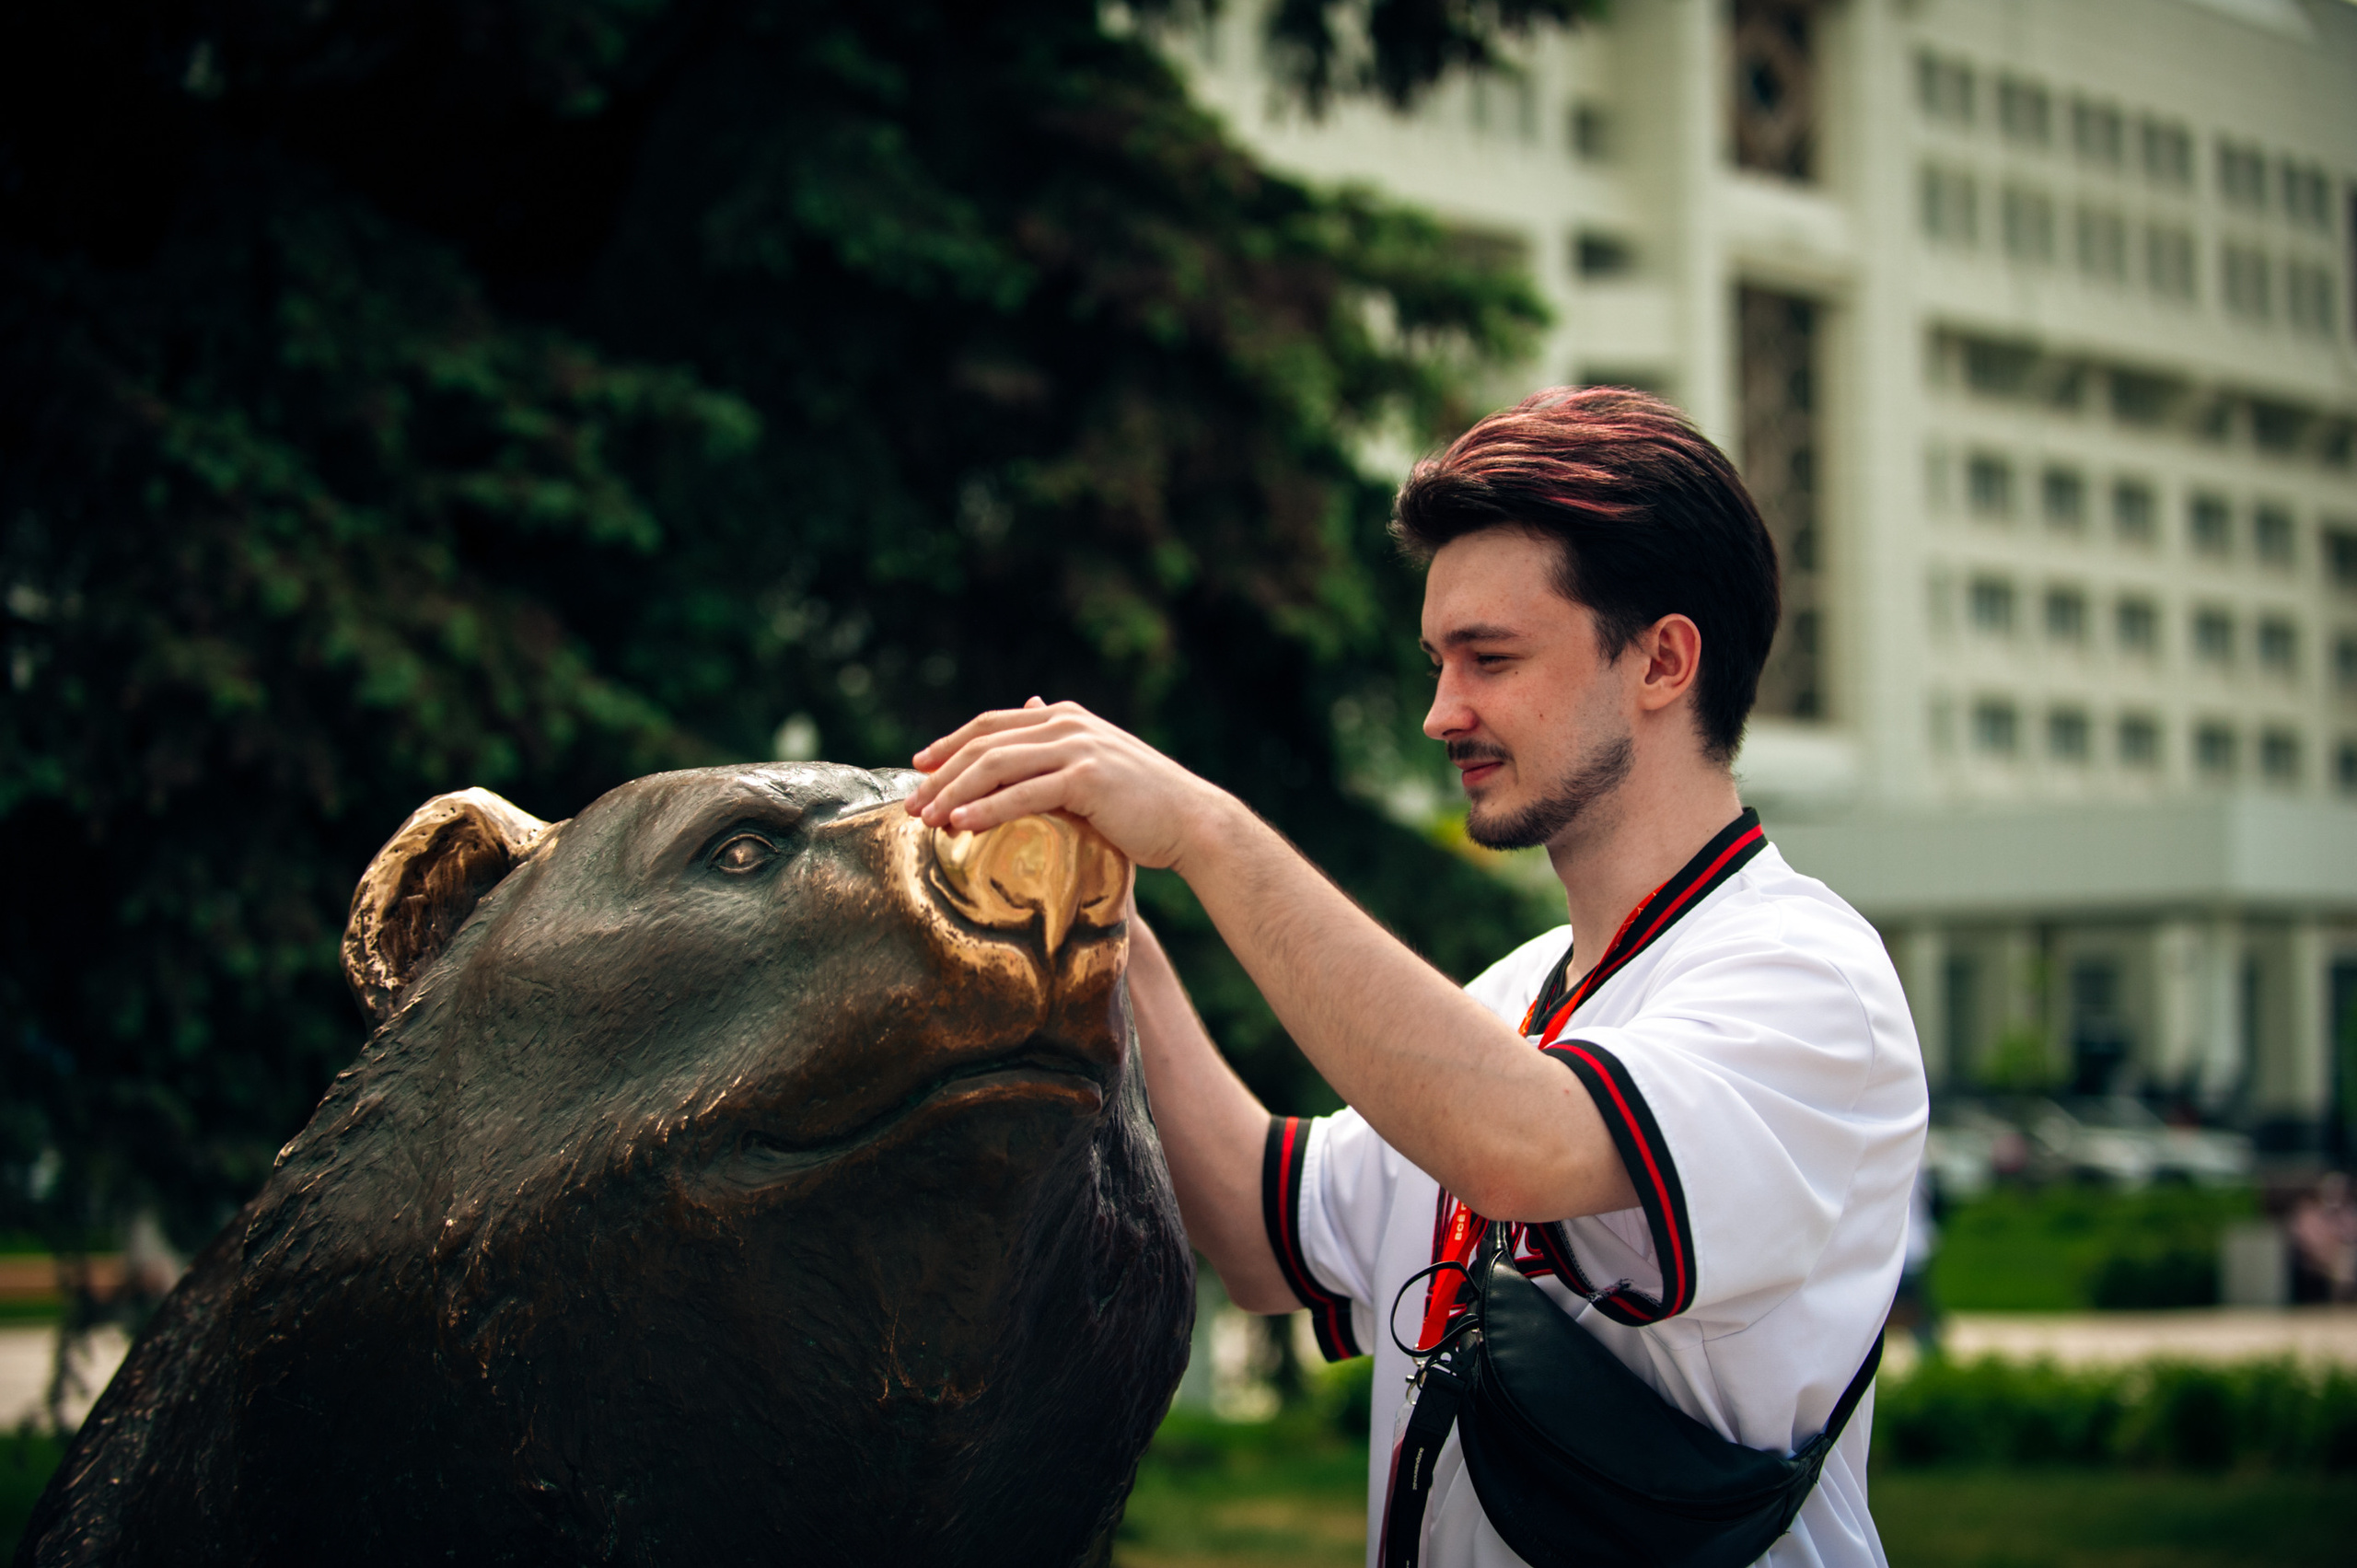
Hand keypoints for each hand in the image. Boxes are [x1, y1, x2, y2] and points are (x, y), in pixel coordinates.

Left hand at [906, 698, 1226, 871]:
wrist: (1191, 820)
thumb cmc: (1142, 803)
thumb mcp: (1094, 763)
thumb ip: (1059, 745)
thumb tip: (1033, 710)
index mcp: (1065, 718)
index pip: (991, 724)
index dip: (950, 742)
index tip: (918, 765)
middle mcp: (1067, 725)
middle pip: (984, 743)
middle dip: (941, 773)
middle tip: (911, 802)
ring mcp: (1077, 748)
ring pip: (996, 766)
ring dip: (953, 793)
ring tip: (925, 818)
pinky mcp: (1086, 779)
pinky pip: (1023, 794)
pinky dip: (986, 810)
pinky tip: (961, 825)